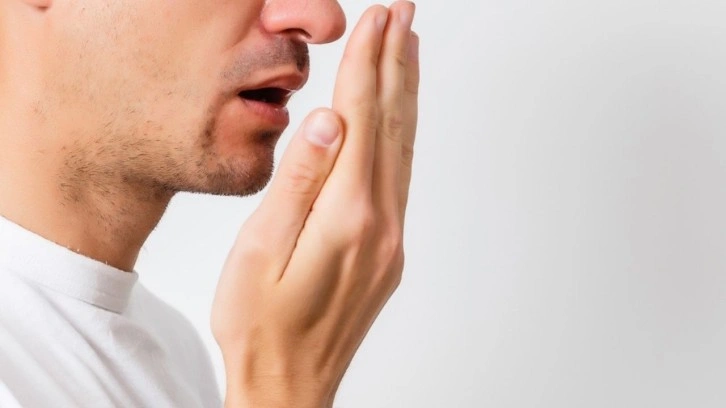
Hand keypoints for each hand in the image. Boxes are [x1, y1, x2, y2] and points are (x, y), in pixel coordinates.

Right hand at [211, 2, 418, 406]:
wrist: (290, 386)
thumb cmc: (261, 326)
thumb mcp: (261, 252)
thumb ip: (299, 183)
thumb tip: (329, 121)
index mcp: (346, 216)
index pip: (360, 120)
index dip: (368, 64)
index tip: (379, 20)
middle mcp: (380, 222)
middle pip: (391, 125)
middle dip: (396, 63)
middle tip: (404, 14)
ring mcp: (390, 237)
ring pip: (404, 148)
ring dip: (405, 95)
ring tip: (409, 49)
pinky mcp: (388, 249)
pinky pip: (402, 176)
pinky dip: (403, 135)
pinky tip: (399, 119)